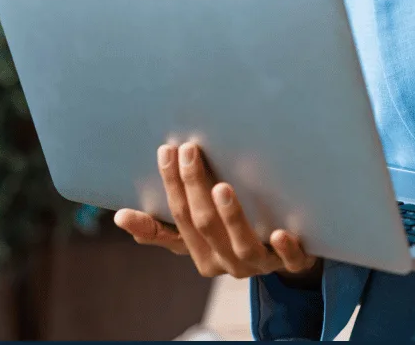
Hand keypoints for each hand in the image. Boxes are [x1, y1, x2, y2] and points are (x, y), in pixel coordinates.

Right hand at [113, 141, 320, 280]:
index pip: (181, 218)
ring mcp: (262, 263)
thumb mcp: (200, 237)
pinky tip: (280, 233)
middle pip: (206, 226)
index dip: (172, 186)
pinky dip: (285, 249)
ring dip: (232, 217)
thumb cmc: (235, 240)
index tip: (167, 150)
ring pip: (243, 246)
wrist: (291, 257)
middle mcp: (229, 262)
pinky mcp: (294, 261)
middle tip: (190, 150)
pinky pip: (290, 261)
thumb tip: (120, 217)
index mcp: (204, 255)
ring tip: (223, 187)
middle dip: (195, 188)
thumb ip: (163, 230)